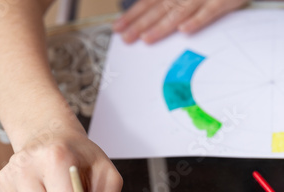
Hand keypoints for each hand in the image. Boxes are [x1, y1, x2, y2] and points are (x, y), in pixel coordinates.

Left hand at [113, 0, 248, 43]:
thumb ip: (167, 0)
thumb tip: (149, 13)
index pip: (149, 1)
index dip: (133, 14)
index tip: (118, 27)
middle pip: (159, 8)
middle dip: (140, 23)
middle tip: (126, 38)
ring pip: (179, 11)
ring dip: (162, 26)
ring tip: (147, 39)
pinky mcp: (223, 0)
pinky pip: (209, 11)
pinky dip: (197, 20)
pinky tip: (184, 30)